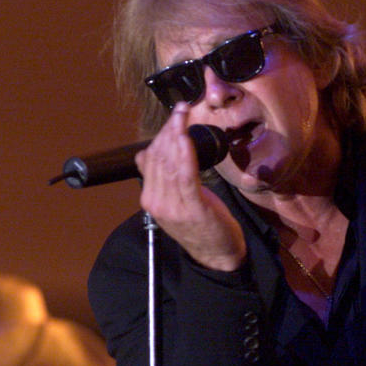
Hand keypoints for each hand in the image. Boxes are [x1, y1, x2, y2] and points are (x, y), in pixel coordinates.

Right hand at [136, 103, 246, 270]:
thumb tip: (153, 152)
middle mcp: (157, 202)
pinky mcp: (193, 208)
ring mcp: (173, 207)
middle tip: (181, 110)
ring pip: (170, 163)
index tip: (173, 118)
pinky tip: (186, 138)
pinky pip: (185, 176)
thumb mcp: (175, 201)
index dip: (160, 134)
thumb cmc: (200, 225)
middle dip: (169, 129)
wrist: (216, 255)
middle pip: (158, 157)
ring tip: (183, 115)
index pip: (149, 159)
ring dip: (177, 134)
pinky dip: (185, 154)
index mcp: (150, 200)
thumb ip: (164, 179)